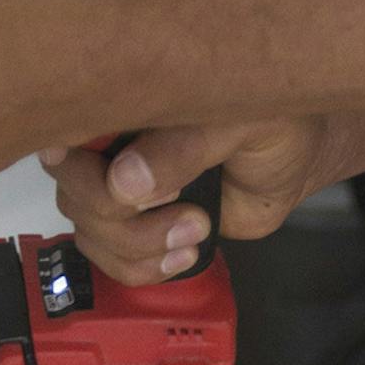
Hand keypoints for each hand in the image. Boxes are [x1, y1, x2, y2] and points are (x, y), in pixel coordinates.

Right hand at [43, 118, 334, 285]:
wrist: (295, 163)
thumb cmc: (274, 122)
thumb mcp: (241, 122)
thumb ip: (186, 146)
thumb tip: (125, 180)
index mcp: (132, 97)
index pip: (70, 128)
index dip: (80, 162)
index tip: (118, 182)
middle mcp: (114, 138)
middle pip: (73, 188)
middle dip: (120, 215)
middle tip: (184, 208)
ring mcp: (118, 184)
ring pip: (88, 228)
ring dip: (139, 245)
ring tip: (198, 227)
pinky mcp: (135, 223)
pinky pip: (108, 258)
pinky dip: (142, 266)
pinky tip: (183, 251)